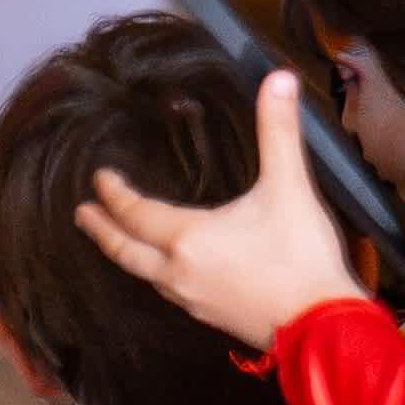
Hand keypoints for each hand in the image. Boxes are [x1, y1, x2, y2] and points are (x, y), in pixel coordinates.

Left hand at [81, 75, 371, 354]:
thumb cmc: (301, 255)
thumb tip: (278, 77)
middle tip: (82, 215)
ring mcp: (195, 300)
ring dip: (127, 254)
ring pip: (147, 275)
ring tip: (120, 240)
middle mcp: (180, 272)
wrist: (323, 326)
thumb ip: (279, 131)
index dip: (115, 195)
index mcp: (189, 238)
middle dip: (102, 230)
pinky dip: (156, 275)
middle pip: (127, 251)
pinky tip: (169, 273)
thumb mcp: (290, 186)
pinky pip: (170, 292)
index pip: (137, 213)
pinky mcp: (214, 317)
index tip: (98, 178)